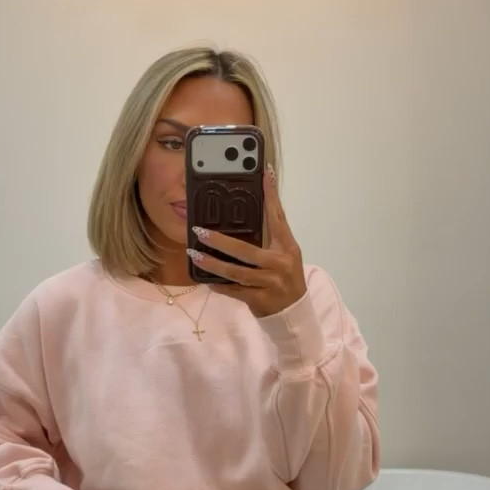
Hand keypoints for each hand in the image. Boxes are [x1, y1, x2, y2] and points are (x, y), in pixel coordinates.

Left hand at [187, 167, 306, 317]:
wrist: (294, 314)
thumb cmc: (286, 279)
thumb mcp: (285, 256)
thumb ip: (270, 237)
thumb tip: (248, 214)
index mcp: (288, 247)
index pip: (278, 217)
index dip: (271, 196)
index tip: (265, 174)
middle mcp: (280, 263)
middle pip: (247, 250)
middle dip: (221, 241)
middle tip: (199, 231)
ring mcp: (270, 283)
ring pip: (236, 272)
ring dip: (213, 264)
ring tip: (195, 255)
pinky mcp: (260, 299)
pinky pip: (234, 291)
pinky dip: (219, 286)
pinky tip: (206, 280)